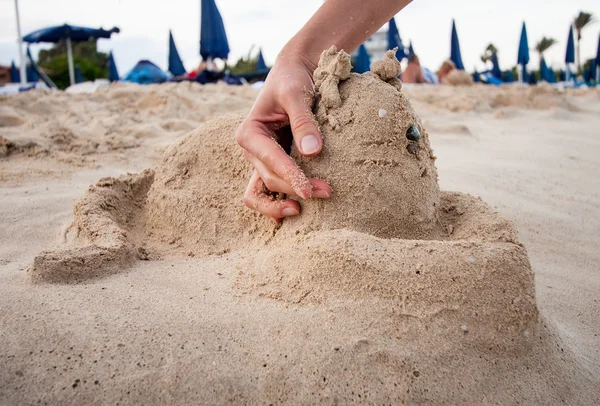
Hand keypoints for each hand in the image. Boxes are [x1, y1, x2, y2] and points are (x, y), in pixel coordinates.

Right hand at [235, 52, 331, 222]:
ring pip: (264, 190)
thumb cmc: (292, 80)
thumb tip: (312, 152)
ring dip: (284, 200)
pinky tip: (294, 212)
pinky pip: (269, 190)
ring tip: (305, 210)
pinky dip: (277, 202)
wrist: (294, 74)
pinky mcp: (272, 164)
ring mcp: (260, 160)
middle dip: (296, 188)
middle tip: (327, 192)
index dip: (290, 176)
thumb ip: (303, 121)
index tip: (310, 190)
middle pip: (270, 179)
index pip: (270, 160)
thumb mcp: (295, 93)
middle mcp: (251, 150)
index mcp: (249, 133)